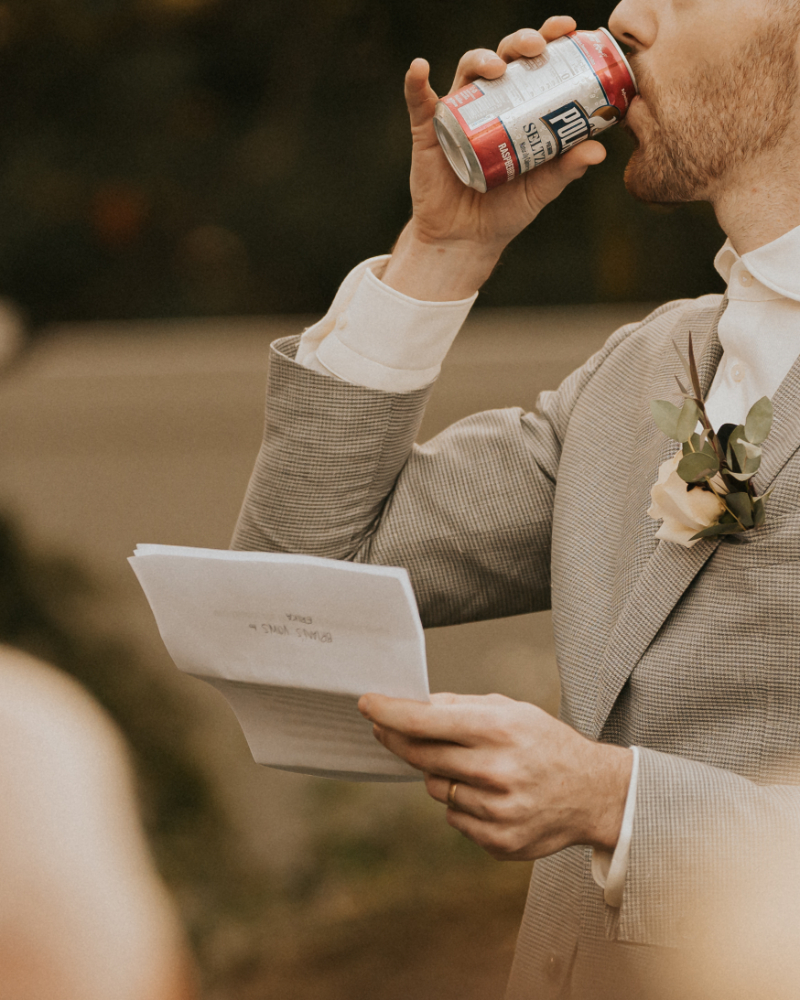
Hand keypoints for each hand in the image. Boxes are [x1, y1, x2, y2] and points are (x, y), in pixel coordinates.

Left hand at [358, 692, 631, 860]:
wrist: (592, 792)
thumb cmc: (544, 742)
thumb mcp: (511, 709)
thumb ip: (460, 705)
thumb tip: (413, 703)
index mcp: (499, 729)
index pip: (426, 721)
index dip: (390, 712)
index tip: (366, 704)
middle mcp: (496, 770)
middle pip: (420, 756)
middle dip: (397, 740)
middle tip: (385, 729)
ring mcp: (497, 810)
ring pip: (435, 788)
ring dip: (441, 775)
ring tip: (474, 768)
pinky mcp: (498, 841)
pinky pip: (453, 817)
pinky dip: (461, 804)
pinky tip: (489, 795)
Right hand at [382, 16, 607, 299]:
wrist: (466, 240)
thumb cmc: (505, 211)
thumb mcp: (541, 189)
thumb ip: (567, 168)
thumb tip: (599, 150)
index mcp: (517, 109)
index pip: (534, 64)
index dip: (550, 39)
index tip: (567, 29)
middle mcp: (488, 104)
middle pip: (503, 58)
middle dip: (521, 42)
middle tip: (538, 48)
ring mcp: (457, 115)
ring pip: (468, 72)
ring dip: (481, 59)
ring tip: (498, 68)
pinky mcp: (428, 132)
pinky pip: (419, 102)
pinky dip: (416, 84)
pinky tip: (420, 69)